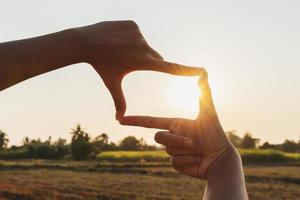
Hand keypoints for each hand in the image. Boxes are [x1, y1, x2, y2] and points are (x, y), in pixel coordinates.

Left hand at [77, 21, 203, 119]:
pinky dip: (131, 38)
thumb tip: (119, 119)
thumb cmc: (101, 66)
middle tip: (128, 61)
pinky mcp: (133, 25)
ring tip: (119, 50)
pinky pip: (137, 34)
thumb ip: (119, 101)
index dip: (187, 70)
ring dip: (136, 49)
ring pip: (144, 46)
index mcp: (143, 63)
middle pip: (155, 58)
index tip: (202, 70)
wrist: (85, 42)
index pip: (170, 68)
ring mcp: (139, 34)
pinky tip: (117, 40)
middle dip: (147, 62)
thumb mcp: (112, 83)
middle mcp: (144, 48)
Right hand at [120, 71, 232, 178]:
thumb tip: (204, 72)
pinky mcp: (177, 163)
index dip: (135, 120)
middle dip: (174, 140)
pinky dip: (186, 162)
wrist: (220, 160)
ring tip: (198, 150)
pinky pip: (173, 162)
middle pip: (159, 137)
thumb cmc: (216, 135)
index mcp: (176, 124)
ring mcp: (174, 151)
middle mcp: (173, 136)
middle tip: (192, 143)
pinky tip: (197, 161)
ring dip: (184, 151)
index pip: (151, 121)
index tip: (120, 119)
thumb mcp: (208, 113)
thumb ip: (204, 93)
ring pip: (167, 150)